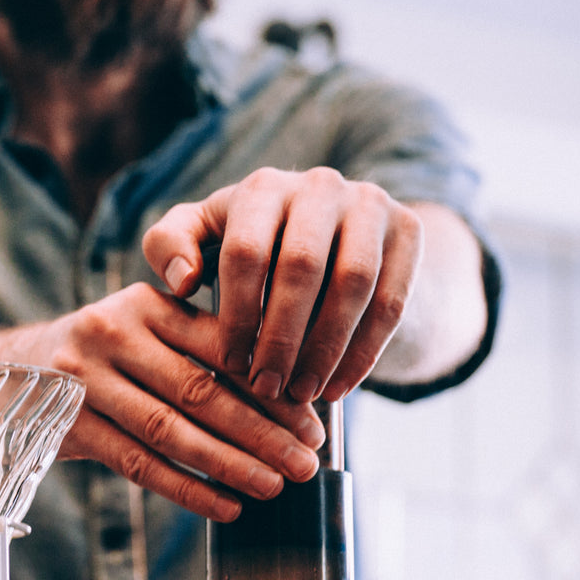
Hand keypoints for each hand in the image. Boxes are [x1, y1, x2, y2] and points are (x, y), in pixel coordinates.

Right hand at [35, 282, 324, 520]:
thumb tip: (290, 399)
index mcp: (147, 304)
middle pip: (200, 392)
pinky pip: (138, 465)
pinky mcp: (69, 426)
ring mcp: (86, 382)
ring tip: (274, 487)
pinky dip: (187, 490)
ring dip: (230, 465)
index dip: (271, 387)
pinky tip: (226, 507)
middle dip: (262, 433)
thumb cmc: (108, 356)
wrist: (12, 375)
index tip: (313, 421)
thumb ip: (204, 346)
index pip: (221, 346)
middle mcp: (113, 334)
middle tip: (307, 463)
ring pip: (171, 432)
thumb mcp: (148, 329)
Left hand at [142, 166, 423, 403]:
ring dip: (326, 348)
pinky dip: (364, 352)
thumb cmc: (251, 249)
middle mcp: (320, 185)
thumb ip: (170, 247)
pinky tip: (338, 388)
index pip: (246, 252)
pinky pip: (392, 301)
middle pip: (302, 268)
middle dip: (281, 338)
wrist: (333, 239)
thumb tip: (181, 281)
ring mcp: (371, 204)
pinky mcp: (410, 231)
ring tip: (302, 394)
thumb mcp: (204, 240)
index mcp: (263, 188)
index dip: (237, 316)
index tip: (229, 365)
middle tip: (267, 388)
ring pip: (354, 284)